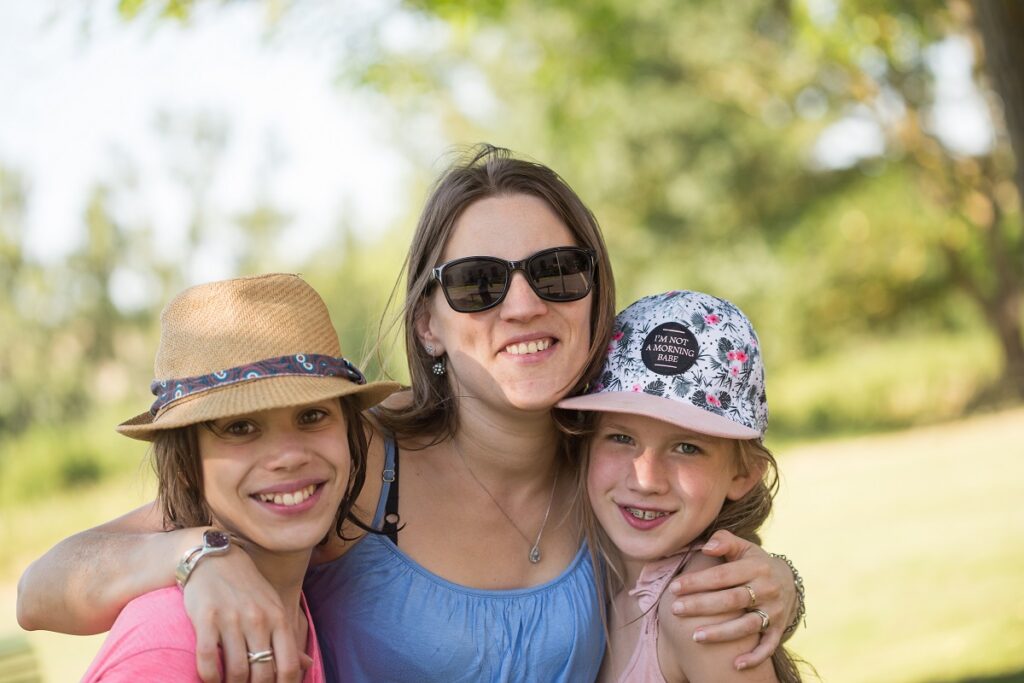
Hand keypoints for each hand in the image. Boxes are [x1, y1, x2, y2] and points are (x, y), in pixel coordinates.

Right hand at [183, 547, 303, 682]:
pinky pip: (208, 659)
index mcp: (278, 618)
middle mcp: (258, 619)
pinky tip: (210, 680)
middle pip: (262, 674)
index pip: (289, 666)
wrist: (215, 558)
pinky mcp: (206, 618)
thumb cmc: (248, 588)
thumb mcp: (274, 607)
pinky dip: (209, 677)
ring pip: (237, 670)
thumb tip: (307, 666)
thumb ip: (288, 638)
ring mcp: (232, 619)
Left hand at [667, 530, 796, 669]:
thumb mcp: (743, 547)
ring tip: (695, 636)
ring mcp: (774, 611)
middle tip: (675, 609)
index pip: (722, 576)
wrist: (788, 580)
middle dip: (701, 606)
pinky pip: (769, 646)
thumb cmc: (753, 562)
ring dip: (721, 633)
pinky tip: (736, 665)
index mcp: (756, 567)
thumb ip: (724, 541)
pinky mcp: (779, 628)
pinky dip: (755, 657)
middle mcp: (767, 590)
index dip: (698, 582)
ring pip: (747, 625)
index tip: (674, 587)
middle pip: (731, 600)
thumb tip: (707, 547)